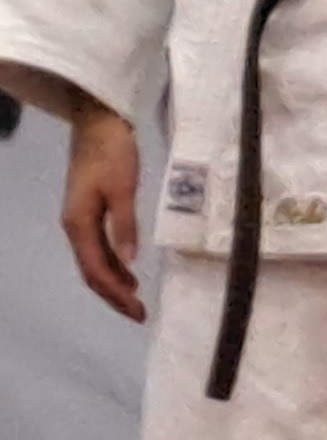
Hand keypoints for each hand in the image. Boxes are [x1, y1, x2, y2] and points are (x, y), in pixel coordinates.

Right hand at [59, 103, 143, 321]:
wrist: (98, 124)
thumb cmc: (112, 152)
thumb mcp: (123, 187)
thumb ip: (125, 224)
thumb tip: (131, 261)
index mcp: (79, 224)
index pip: (97, 270)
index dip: (116, 294)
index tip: (138, 311)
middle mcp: (75, 227)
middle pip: (92, 272)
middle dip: (114, 296)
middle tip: (139, 315)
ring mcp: (80, 220)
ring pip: (95, 262)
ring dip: (114, 283)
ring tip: (136, 300)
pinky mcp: (90, 211)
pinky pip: (99, 248)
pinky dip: (114, 264)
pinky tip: (130, 271)